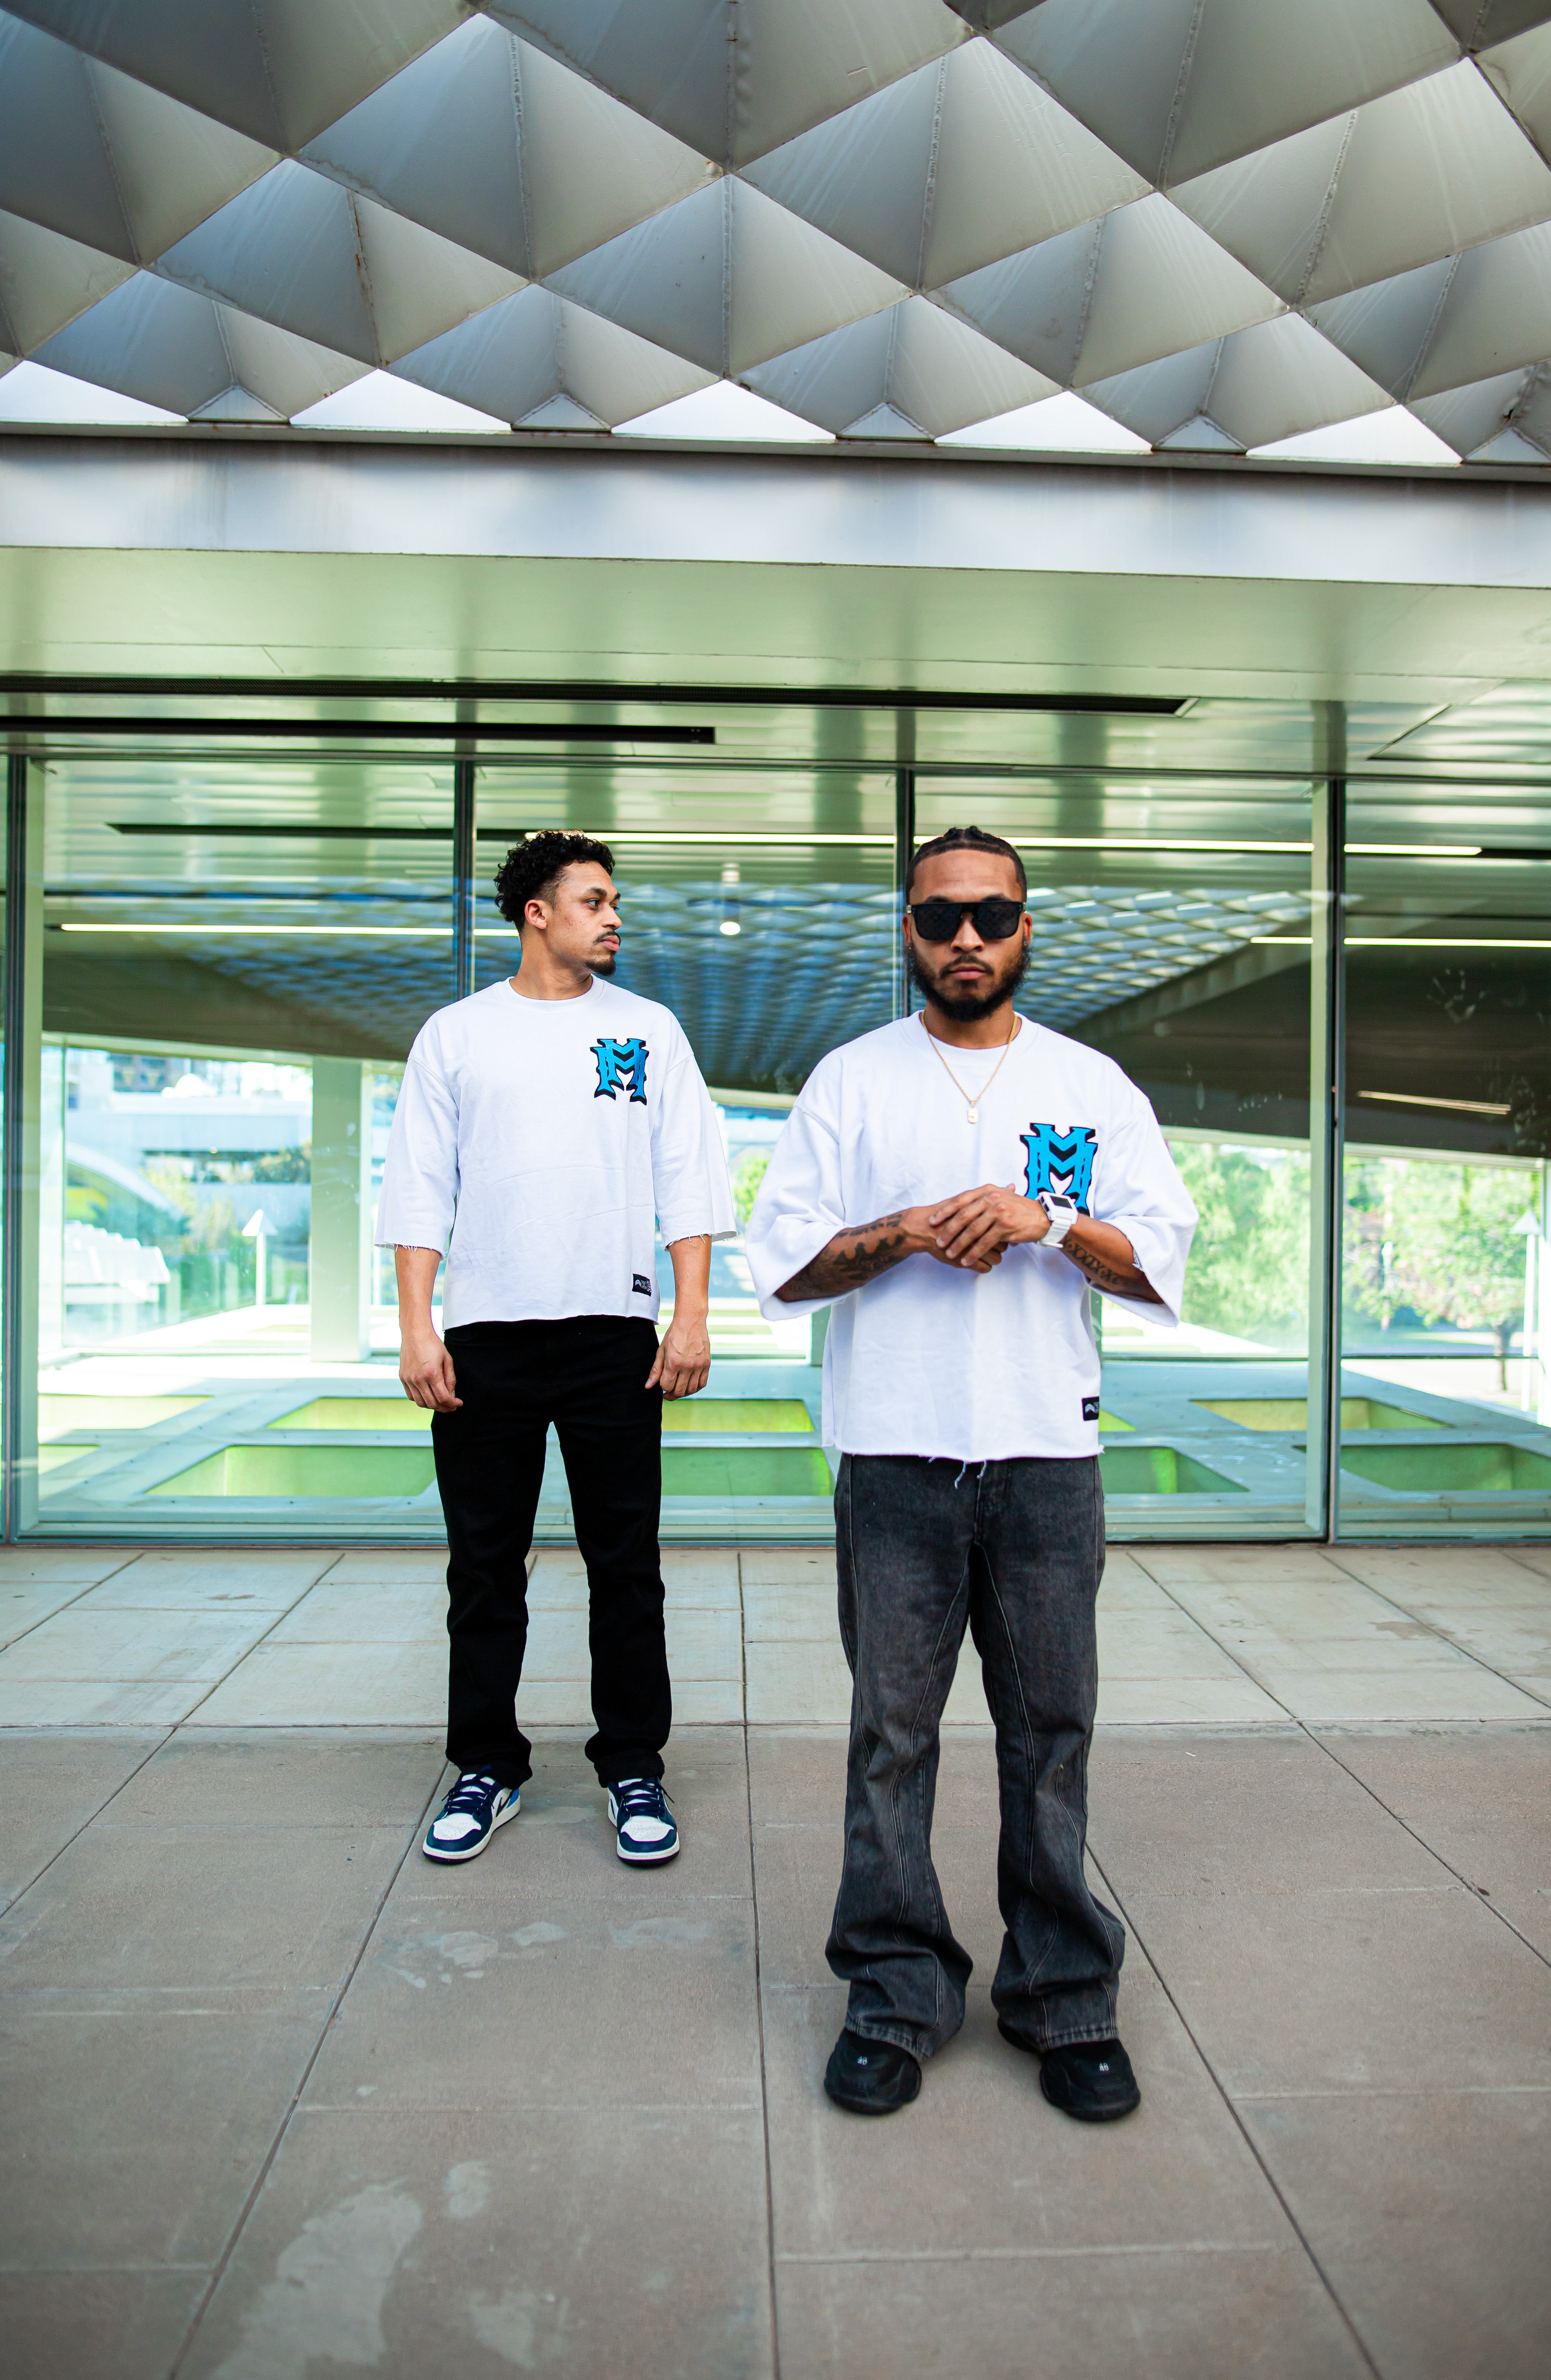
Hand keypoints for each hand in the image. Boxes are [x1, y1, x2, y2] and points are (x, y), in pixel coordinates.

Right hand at [400, 1326, 460, 1411]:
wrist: (415, 1334)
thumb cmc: (432, 1344)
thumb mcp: (447, 1359)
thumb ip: (450, 1379)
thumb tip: (451, 1394)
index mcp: (432, 1373)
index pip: (443, 1397)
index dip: (453, 1404)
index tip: (458, 1403)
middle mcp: (418, 1379)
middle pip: (432, 1403)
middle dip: (445, 1408)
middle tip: (451, 1406)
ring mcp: (409, 1379)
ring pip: (421, 1403)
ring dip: (432, 1406)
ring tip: (440, 1403)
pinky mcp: (403, 1378)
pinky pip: (411, 1396)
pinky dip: (421, 1400)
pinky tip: (428, 1396)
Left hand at [648, 1310, 710, 1399]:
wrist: (691, 1321)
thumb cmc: (674, 1335)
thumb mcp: (661, 1351)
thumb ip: (655, 1370)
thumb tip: (648, 1386)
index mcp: (673, 1362)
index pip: (666, 1386)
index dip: (662, 1388)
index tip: (662, 1384)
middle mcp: (687, 1366)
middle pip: (679, 1391)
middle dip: (672, 1394)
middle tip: (669, 1391)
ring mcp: (699, 1366)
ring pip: (691, 1390)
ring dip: (684, 1392)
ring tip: (679, 1387)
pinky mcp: (707, 1364)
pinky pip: (702, 1383)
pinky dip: (695, 1388)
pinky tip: (689, 1384)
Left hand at [925, 1182, 1044, 1270]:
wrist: (1042, 1217)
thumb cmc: (1019, 1209)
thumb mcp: (1000, 1197)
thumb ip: (982, 1199)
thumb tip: (960, 1205)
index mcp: (987, 1191)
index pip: (961, 1200)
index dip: (945, 1211)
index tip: (932, 1221)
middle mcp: (992, 1198)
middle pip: (963, 1216)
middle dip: (948, 1230)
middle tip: (938, 1241)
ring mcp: (999, 1212)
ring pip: (972, 1230)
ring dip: (959, 1244)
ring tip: (949, 1253)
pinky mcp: (1005, 1226)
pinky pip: (984, 1242)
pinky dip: (973, 1252)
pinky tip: (966, 1260)